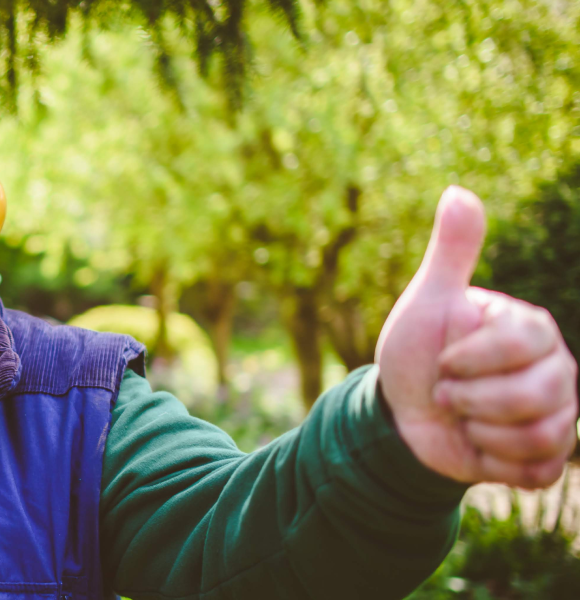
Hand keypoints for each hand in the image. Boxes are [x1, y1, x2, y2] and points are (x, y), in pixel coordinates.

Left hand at [376, 186, 577, 488]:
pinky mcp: (547, 456)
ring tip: (462, 418)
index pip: (523, 347)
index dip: (471, 360)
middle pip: (536, 397)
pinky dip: (495, 464)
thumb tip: (459, 191)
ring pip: (538, 436)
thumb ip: (452, 252)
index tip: (443, 361)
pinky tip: (476, 446)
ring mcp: (560, 415)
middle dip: (471, 400)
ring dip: (480, 432)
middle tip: (447, 394)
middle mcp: (558, 370)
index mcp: (533, 329)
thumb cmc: (419, 352)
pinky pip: (537, 472)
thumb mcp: (427, 301)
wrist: (405, 413)